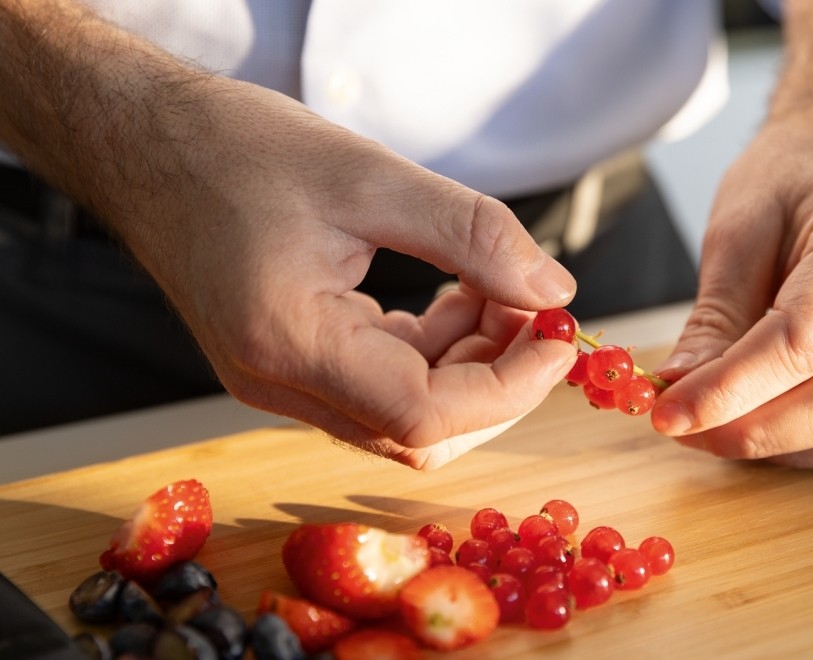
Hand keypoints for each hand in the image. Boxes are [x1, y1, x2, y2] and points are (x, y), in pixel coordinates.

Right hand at [110, 80, 577, 469]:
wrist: (144, 144)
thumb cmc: (234, 148)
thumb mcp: (369, 176)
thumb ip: (472, 236)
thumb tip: (553, 292)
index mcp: (289, 342)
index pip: (424, 416)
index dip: (510, 388)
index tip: (560, 338)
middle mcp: (277, 382)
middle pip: (419, 431)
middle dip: (496, 379)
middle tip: (536, 310)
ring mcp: (276, 381)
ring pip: (403, 412)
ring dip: (468, 363)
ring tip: (495, 288)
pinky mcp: (285, 364)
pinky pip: (377, 385)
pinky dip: (431, 352)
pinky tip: (452, 297)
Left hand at [650, 118, 812, 467]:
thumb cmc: (795, 178)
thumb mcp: (736, 225)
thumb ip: (715, 312)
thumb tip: (681, 385)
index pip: (804, 339)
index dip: (730, 390)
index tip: (670, 413)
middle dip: (757, 430)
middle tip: (688, 429)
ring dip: (790, 445)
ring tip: (723, 424)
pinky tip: (780, 425)